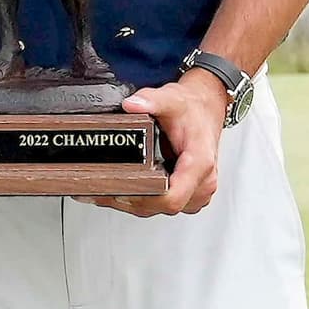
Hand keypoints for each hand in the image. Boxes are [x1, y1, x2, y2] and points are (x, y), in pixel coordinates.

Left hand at [103, 70, 230, 217]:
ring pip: (160, 209)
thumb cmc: (194, 110)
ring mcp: (196, 192)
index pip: (172, 197)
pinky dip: (143, 200)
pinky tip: (126, 189)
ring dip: (133, 202)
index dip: (143, 198)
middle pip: (161, 206)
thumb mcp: (173, 100)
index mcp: (200, 164)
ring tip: (107, 190)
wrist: (206, 110)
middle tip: (102, 188)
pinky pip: (164, 205)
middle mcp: (201, 183)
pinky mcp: (189, 195)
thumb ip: (151, 100)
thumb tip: (131, 105)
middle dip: (130, 199)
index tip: (121, 189)